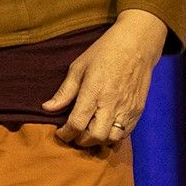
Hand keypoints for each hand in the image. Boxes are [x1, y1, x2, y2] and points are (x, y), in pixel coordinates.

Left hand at [43, 10, 166, 148]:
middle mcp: (112, 104)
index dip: (66, 134)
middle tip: (74, 134)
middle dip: (81, 141)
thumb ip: (65, 91)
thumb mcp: (78, 67)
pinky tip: (105, 128)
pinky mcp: (138, 110)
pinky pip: (126, 133)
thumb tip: (47, 108)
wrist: (136, 45)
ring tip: (89, 132)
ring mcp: (127, 108)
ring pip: (112, 138)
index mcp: (94, 92)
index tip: (60, 133)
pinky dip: (113, 136)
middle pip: (95, 137)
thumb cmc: (104, 52)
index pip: (77, 124)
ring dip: (98, 140)